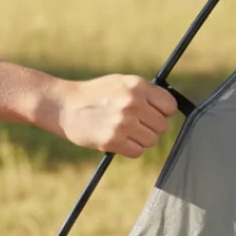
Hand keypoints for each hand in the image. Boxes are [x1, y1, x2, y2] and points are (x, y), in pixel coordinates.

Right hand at [54, 75, 177, 157]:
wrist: (65, 106)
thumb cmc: (96, 94)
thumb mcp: (120, 83)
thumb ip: (145, 93)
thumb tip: (170, 110)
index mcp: (136, 86)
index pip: (169, 106)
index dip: (161, 111)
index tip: (150, 112)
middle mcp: (131, 103)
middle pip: (162, 126)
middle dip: (149, 126)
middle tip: (131, 122)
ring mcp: (122, 122)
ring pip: (151, 140)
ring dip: (139, 139)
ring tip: (121, 129)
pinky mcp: (112, 140)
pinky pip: (137, 152)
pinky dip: (128, 148)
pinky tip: (114, 137)